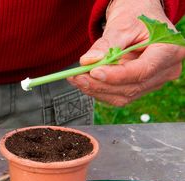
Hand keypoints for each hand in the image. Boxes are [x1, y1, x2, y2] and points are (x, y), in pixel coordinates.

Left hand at [69, 0, 184, 105]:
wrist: (139, 19)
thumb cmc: (136, 18)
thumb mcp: (121, 25)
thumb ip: (106, 44)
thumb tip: (88, 61)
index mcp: (170, 50)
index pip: (143, 70)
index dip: (117, 75)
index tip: (93, 72)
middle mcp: (167, 70)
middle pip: (132, 86)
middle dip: (100, 84)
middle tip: (77, 76)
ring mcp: (155, 81)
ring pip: (124, 95)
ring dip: (97, 90)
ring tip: (77, 78)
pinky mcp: (141, 87)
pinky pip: (119, 96)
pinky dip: (99, 90)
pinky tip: (85, 82)